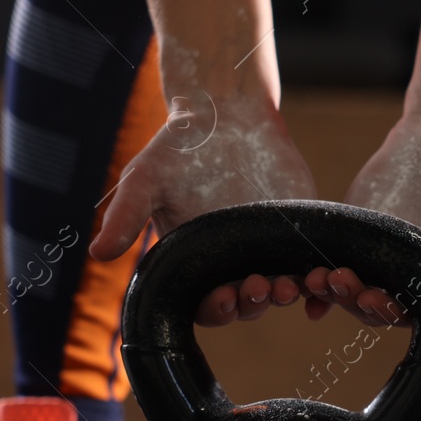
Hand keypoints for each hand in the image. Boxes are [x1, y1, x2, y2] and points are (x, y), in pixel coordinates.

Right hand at [89, 93, 318, 325]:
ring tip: (290, 285)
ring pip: (281, 289)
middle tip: (259, 287)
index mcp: (196, 261)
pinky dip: (319, 280)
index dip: (216, 309)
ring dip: (286, 294)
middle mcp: (232, 262)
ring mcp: (267, 249)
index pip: (206, 304)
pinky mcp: (298, 232)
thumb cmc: (178, 147)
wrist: (225, 112)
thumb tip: (97, 253)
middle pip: (246, 305)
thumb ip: (125, 216)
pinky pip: (311, 264)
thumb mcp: (145, 178)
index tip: (224, 298)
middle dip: (252, 303)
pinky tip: (324, 280)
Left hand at [305, 117, 420, 323]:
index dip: (394, 311)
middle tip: (339, 281)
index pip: (417, 309)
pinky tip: (299, 278)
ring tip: (314, 278)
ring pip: (350, 291)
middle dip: (355, 302)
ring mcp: (379, 257)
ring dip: (331, 292)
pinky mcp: (354, 237)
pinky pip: (333, 263)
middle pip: (377, 306)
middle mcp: (410, 274)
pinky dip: (315, 278)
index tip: (377, 298)